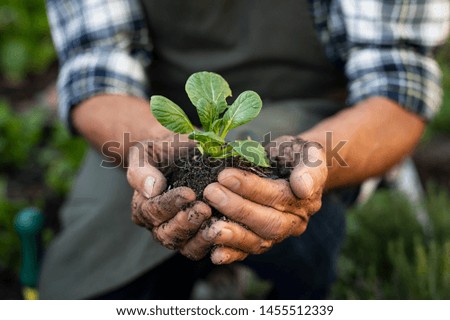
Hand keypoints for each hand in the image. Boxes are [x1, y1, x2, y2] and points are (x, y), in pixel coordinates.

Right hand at [127, 134, 211, 250]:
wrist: (180, 153)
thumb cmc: (161, 151)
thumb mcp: (145, 153)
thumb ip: (142, 171)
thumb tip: (153, 189)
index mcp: (143, 207)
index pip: (154, 211)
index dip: (171, 204)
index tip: (189, 193)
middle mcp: (158, 226)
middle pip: (168, 234)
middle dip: (186, 222)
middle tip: (204, 209)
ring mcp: (180, 234)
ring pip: (187, 246)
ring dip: (202, 237)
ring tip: (216, 223)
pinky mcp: (199, 237)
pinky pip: (205, 247)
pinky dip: (217, 243)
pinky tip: (229, 230)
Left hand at [195, 136, 326, 263]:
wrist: (290, 165)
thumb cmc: (294, 154)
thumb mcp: (307, 151)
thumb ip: (309, 168)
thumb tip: (303, 189)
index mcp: (307, 199)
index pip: (278, 197)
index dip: (251, 188)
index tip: (225, 175)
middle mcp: (295, 222)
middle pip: (267, 222)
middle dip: (237, 209)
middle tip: (211, 192)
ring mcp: (278, 235)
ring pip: (258, 241)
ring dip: (232, 234)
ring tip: (209, 224)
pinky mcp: (262, 241)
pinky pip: (248, 252)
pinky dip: (231, 254)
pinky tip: (215, 254)